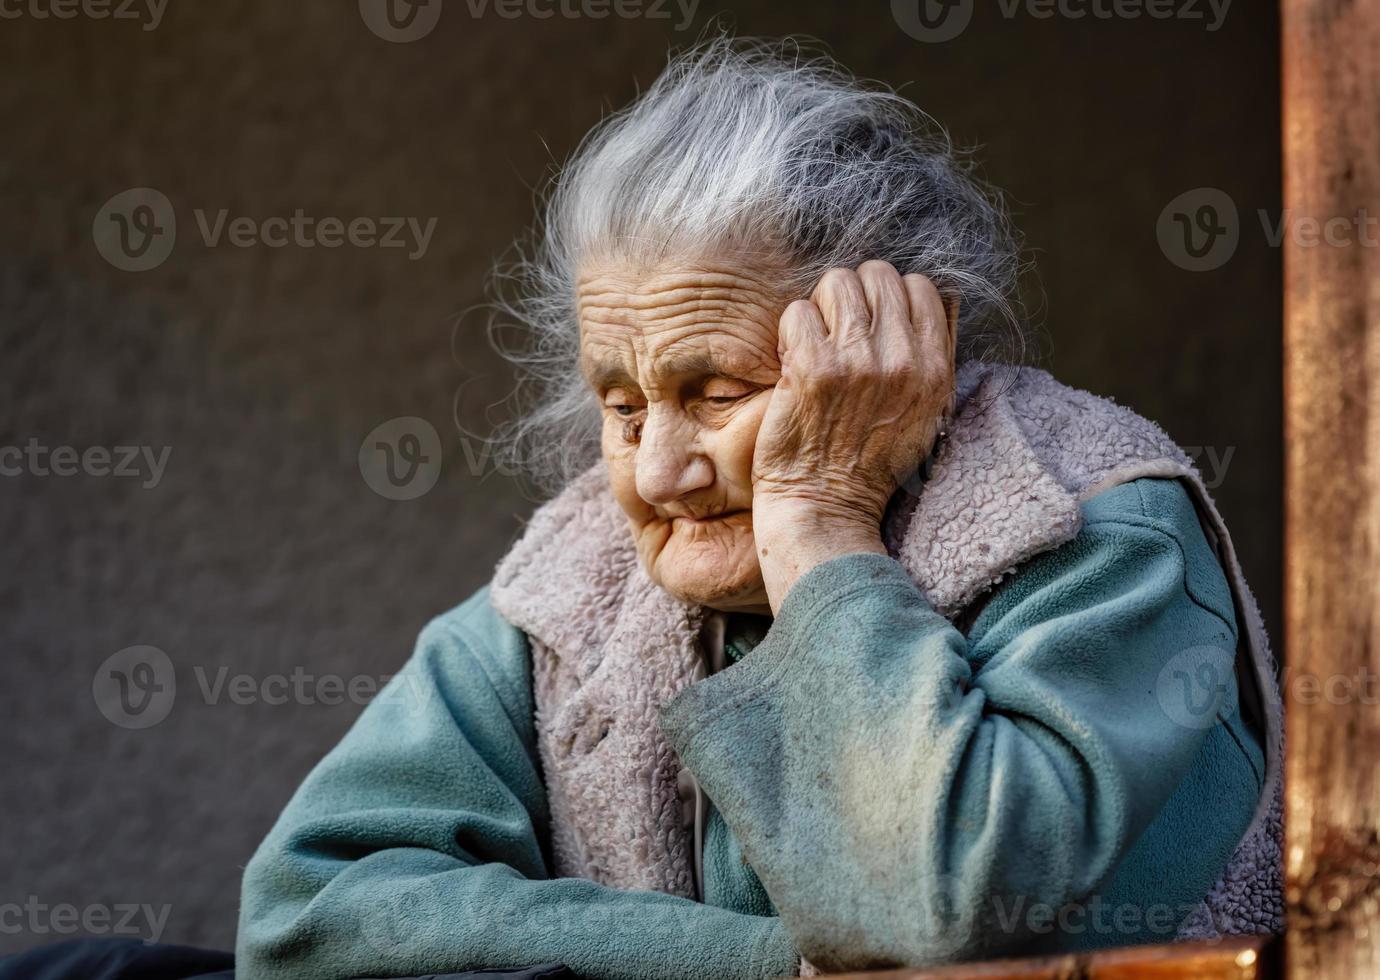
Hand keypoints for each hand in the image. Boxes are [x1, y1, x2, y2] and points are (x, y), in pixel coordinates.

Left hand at [752, 261, 956, 611]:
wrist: (825, 508)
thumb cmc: (870, 465)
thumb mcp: (927, 413)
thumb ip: (935, 356)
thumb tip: (937, 297)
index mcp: (934, 368)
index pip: (920, 286)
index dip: (889, 297)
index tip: (870, 325)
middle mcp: (901, 359)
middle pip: (876, 274)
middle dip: (852, 296)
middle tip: (836, 332)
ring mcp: (855, 360)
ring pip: (835, 283)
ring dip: (819, 308)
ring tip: (815, 344)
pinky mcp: (811, 367)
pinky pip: (797, 311)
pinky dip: (791, 331)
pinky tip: (793, 362)